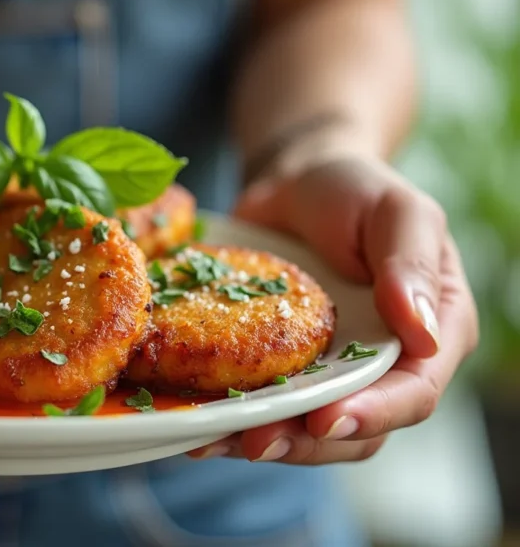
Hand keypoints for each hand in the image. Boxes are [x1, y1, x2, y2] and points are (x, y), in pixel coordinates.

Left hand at [188, 155, 478, 463]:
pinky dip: (228, 419)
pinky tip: (195, 422)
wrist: (293, 183)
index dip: (372, 415)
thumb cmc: (353, 190)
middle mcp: (383, 368)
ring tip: (214, 441)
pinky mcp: (279, 370)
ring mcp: (328, 374)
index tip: (326, 420)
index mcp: (430, 336)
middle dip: (304, 442)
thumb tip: (423, 334)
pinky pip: (259, 407)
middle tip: (256, 443)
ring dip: (260, 440)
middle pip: (354, 429)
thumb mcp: (396, 211)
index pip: (413, 393)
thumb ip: (411, 265)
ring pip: (304, 431)